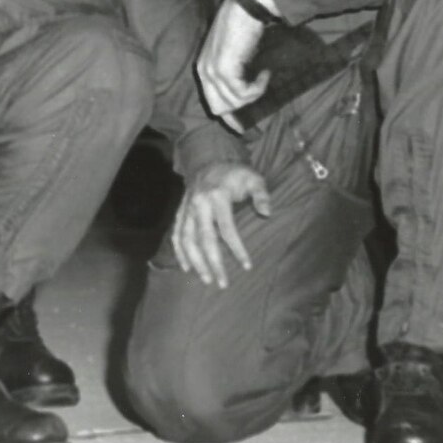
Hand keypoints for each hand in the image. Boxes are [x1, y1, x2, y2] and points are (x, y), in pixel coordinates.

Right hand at [172, 162, 272, 288]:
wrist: (207, 160)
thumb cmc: (234, 174)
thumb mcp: (252, 178)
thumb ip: (261, 194)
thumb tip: (267, 213)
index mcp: (217, 196)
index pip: (226, 228)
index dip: (236, 249)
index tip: (247, 266)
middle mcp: (199, 203)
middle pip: (204, 238)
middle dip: (213, 263)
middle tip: (223, 283)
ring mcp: (187, 208)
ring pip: (187, 239)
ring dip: (195, 261)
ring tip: (206, 279)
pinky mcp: (180, 211)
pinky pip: (176, 234)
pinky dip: (179, 251)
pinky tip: (186, 267)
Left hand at [196, 0, 270, 129]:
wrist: (246, 9)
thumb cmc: (243, 28)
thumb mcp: (232, 54)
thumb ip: (233, 73)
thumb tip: (243, 96)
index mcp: (202, 68)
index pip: (212, 102)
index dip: (229, 112)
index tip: (245, 118)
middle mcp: (203, 72)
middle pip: (219, 108)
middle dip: (240, 107)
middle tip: (257, 92)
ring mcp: (212, 72)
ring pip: (233, 103)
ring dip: (253, 95)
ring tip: (263, 77)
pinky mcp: (224, 71)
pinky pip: (243, 94)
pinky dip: (257, 88)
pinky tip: (264, 73)